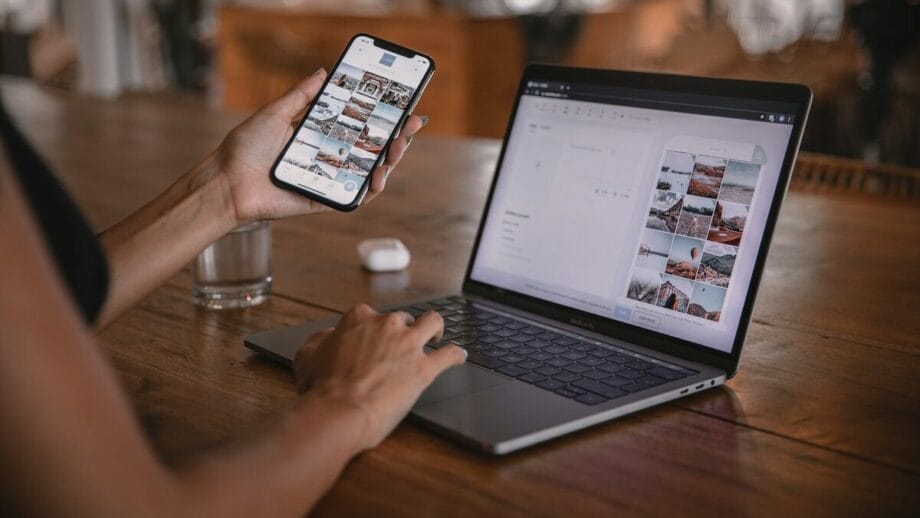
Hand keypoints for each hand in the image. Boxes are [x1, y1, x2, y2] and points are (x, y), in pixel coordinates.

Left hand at [215, 69, 426, 223]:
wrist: (228, 181)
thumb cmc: (246, 147)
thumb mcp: (276, 112)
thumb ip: (302, 95)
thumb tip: (324, 72)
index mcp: (320, 137)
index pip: (360, 127)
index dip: (383, 119)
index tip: (403, 108)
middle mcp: (328, 158)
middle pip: (371, 150)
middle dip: (396, 138)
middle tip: (410, 126)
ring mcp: (329, 180)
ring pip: (369, 173)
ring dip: (389, 162)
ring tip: (398, 148)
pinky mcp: (324, 200)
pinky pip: (354, 197)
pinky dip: (370, 189)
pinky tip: (379, 176)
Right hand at [293, 304, 465, 450]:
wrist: (338, 411)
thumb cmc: (321, 388)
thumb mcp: (307, 357)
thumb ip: (320, 341)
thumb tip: (328, 337)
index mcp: (359, 319)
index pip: (371, 316)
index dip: (372, 329)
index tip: (373, 339)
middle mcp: (387, 325)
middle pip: (403, 319)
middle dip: (403, 330)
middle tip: (401, 345)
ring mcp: (408, 345)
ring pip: (433, 323)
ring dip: (437, 328)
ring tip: (437, 337)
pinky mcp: (424, 368)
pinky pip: (449, 355)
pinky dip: (456, 355)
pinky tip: (460, 357)